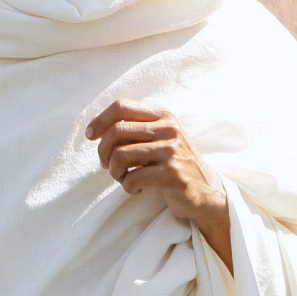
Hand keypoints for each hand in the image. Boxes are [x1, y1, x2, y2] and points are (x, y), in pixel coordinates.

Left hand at [86, 100, 231, 267]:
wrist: (205, 189)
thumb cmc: (173, 162)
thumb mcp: (160, 137)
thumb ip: (134, 128)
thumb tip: (95, 127)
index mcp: (163, 115)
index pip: (122, 106)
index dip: (100, 120)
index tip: (91, 136)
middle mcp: (169, 129)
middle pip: (117, 132)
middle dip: (103, 152)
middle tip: (106, 165)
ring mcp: (172, 151)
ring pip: (120, 156)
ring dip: (114, 172)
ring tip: (122, 178)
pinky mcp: (172, 174)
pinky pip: (132, 178)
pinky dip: (128, 187)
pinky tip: (137, 188)